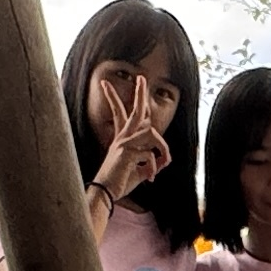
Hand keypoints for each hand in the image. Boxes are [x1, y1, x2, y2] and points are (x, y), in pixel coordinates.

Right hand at [88, 65, 168, 203]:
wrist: (106, 193)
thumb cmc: (121, 182)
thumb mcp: (140, 170)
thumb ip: (152, 162)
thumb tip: (164, 159)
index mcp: (122, 138)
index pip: (119, 114)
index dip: (113, 98)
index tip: (105, 83)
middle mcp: (122, 137)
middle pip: (135, 111)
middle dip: (139, 94)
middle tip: (141, 78)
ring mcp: (124, 143)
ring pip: (152, 133)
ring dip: (163, 148)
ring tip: (164, 162)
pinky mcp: (127, 152)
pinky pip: (150, 154)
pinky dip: (154, 166)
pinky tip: (150, 178)